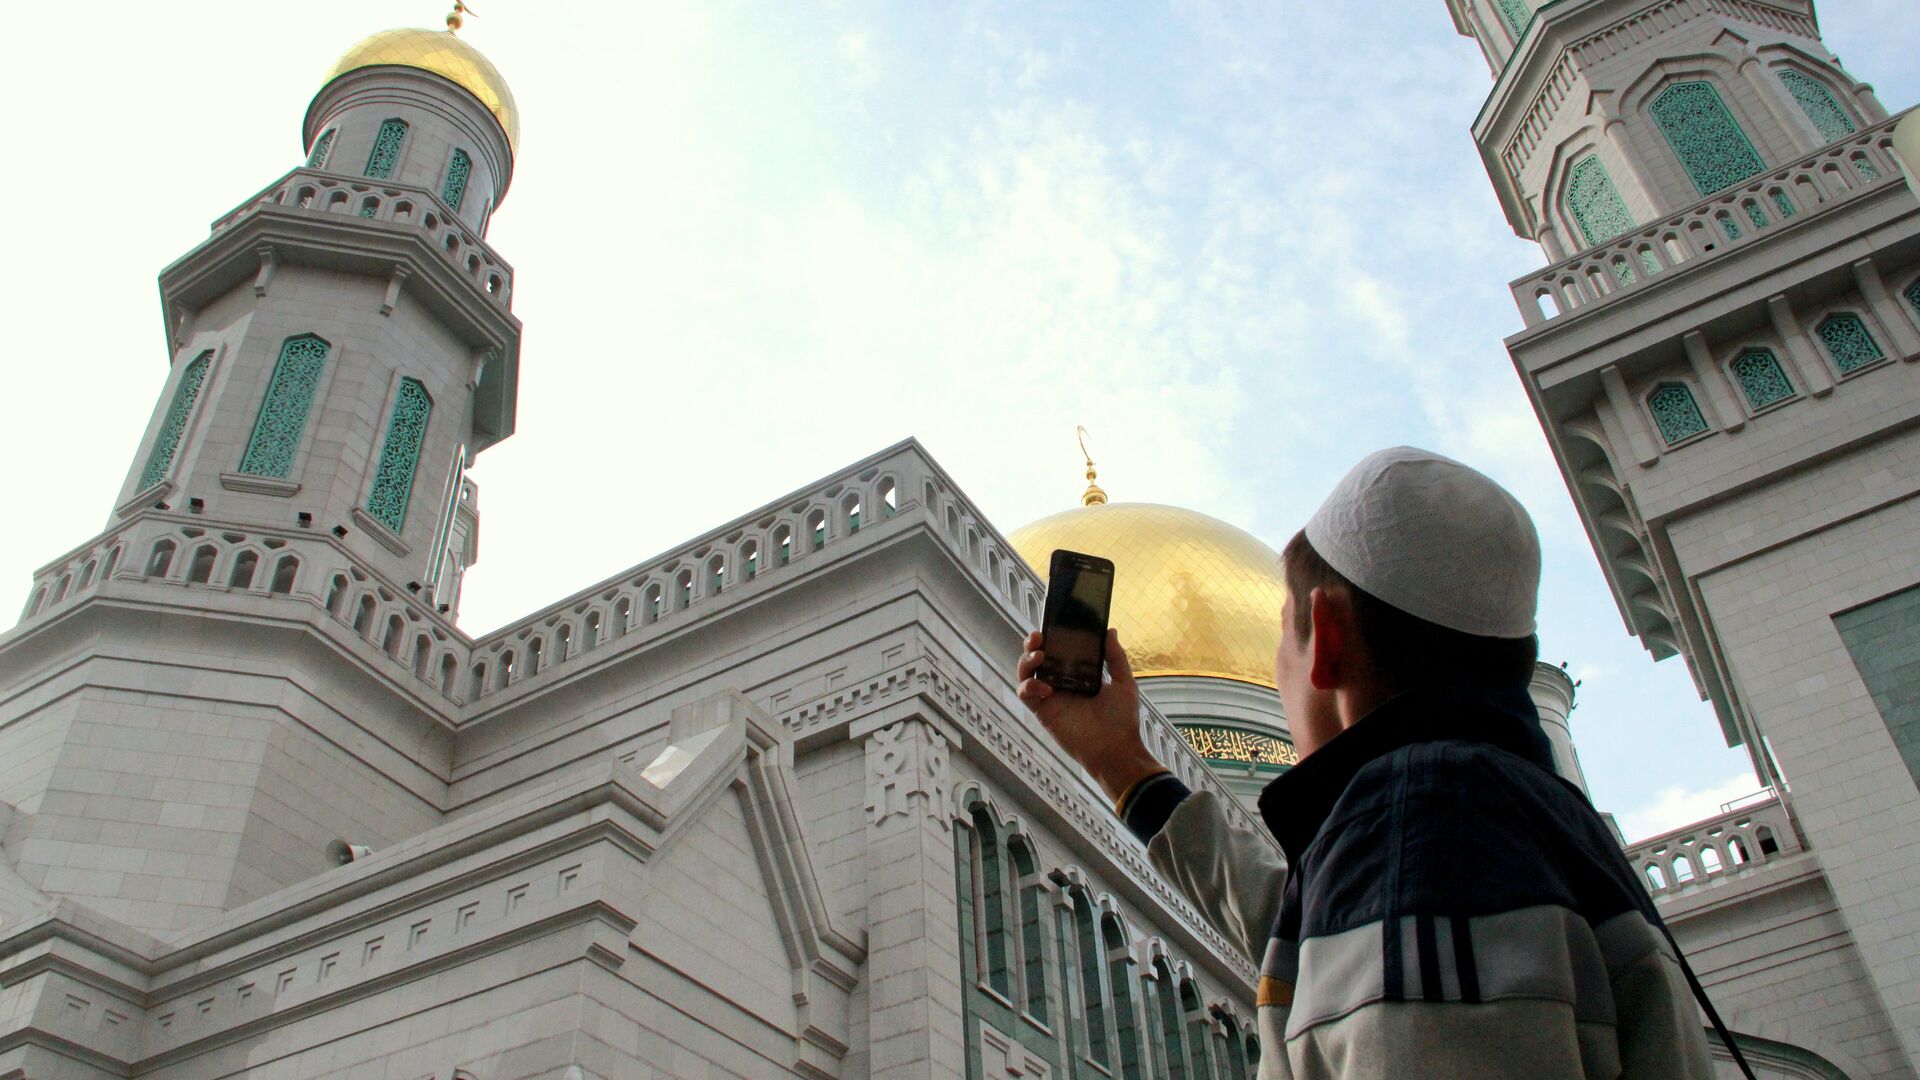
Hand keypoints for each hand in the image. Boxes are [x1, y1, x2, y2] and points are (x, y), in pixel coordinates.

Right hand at [1016, 628, 1165, 804]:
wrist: (1115, 749)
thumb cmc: (1122, 720)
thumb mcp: (1124, 683)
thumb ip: (1116, 657)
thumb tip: (1110, 630)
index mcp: (1078, 674)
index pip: (1059, 650)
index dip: (1051, 637)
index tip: (1051, 624)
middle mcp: (1060, 683)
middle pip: (1037, 658)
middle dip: (1032, 644)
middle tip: (1038, 637)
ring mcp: (1050, 697)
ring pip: (1026, 672)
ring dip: (1027, 660)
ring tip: (1040, 656)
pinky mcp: (1042, 711)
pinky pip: (1025, 694)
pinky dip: (1029, 686)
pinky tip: (1046, 688)